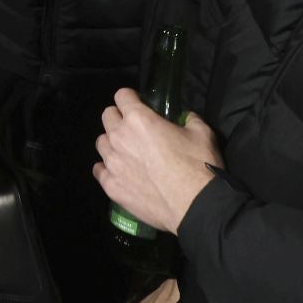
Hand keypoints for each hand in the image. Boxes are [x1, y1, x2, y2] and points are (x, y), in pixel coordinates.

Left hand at [94, 89, 220, 235]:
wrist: (196, 206)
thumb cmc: (199, 166)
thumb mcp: (202, 133)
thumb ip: (189, 118)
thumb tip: (184, 116)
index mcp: (139, 119)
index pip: (122, 95)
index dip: (131, 98)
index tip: (139, 105)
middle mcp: (119, 136)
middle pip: (107, 116)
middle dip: (119, 118)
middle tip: (134, 129)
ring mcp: (112, 162)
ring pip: (101, 142)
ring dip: (112, 143)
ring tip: (127, 152)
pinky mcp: (110, 185)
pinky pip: (99, 170)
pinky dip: (107, 169)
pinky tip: (120, 172)